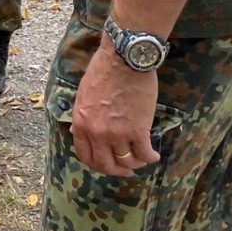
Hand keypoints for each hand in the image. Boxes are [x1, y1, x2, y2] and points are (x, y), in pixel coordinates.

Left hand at [71, 43, 160, 177]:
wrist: (124, 60)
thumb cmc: (103, 71)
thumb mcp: (83, 96)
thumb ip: (82, 117)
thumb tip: (77, 133)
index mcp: (82, 124)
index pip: (85, 156)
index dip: (97, 164)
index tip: (106, 164)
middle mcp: (97, 134)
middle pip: (106, 164)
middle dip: (116, 170)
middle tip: (126, 170)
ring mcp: (117, 134)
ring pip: (126, 161)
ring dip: (135, 164)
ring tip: (142, 160)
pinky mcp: (138, 130)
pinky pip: (144, 153)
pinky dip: (150, 157)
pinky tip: (154, 155)